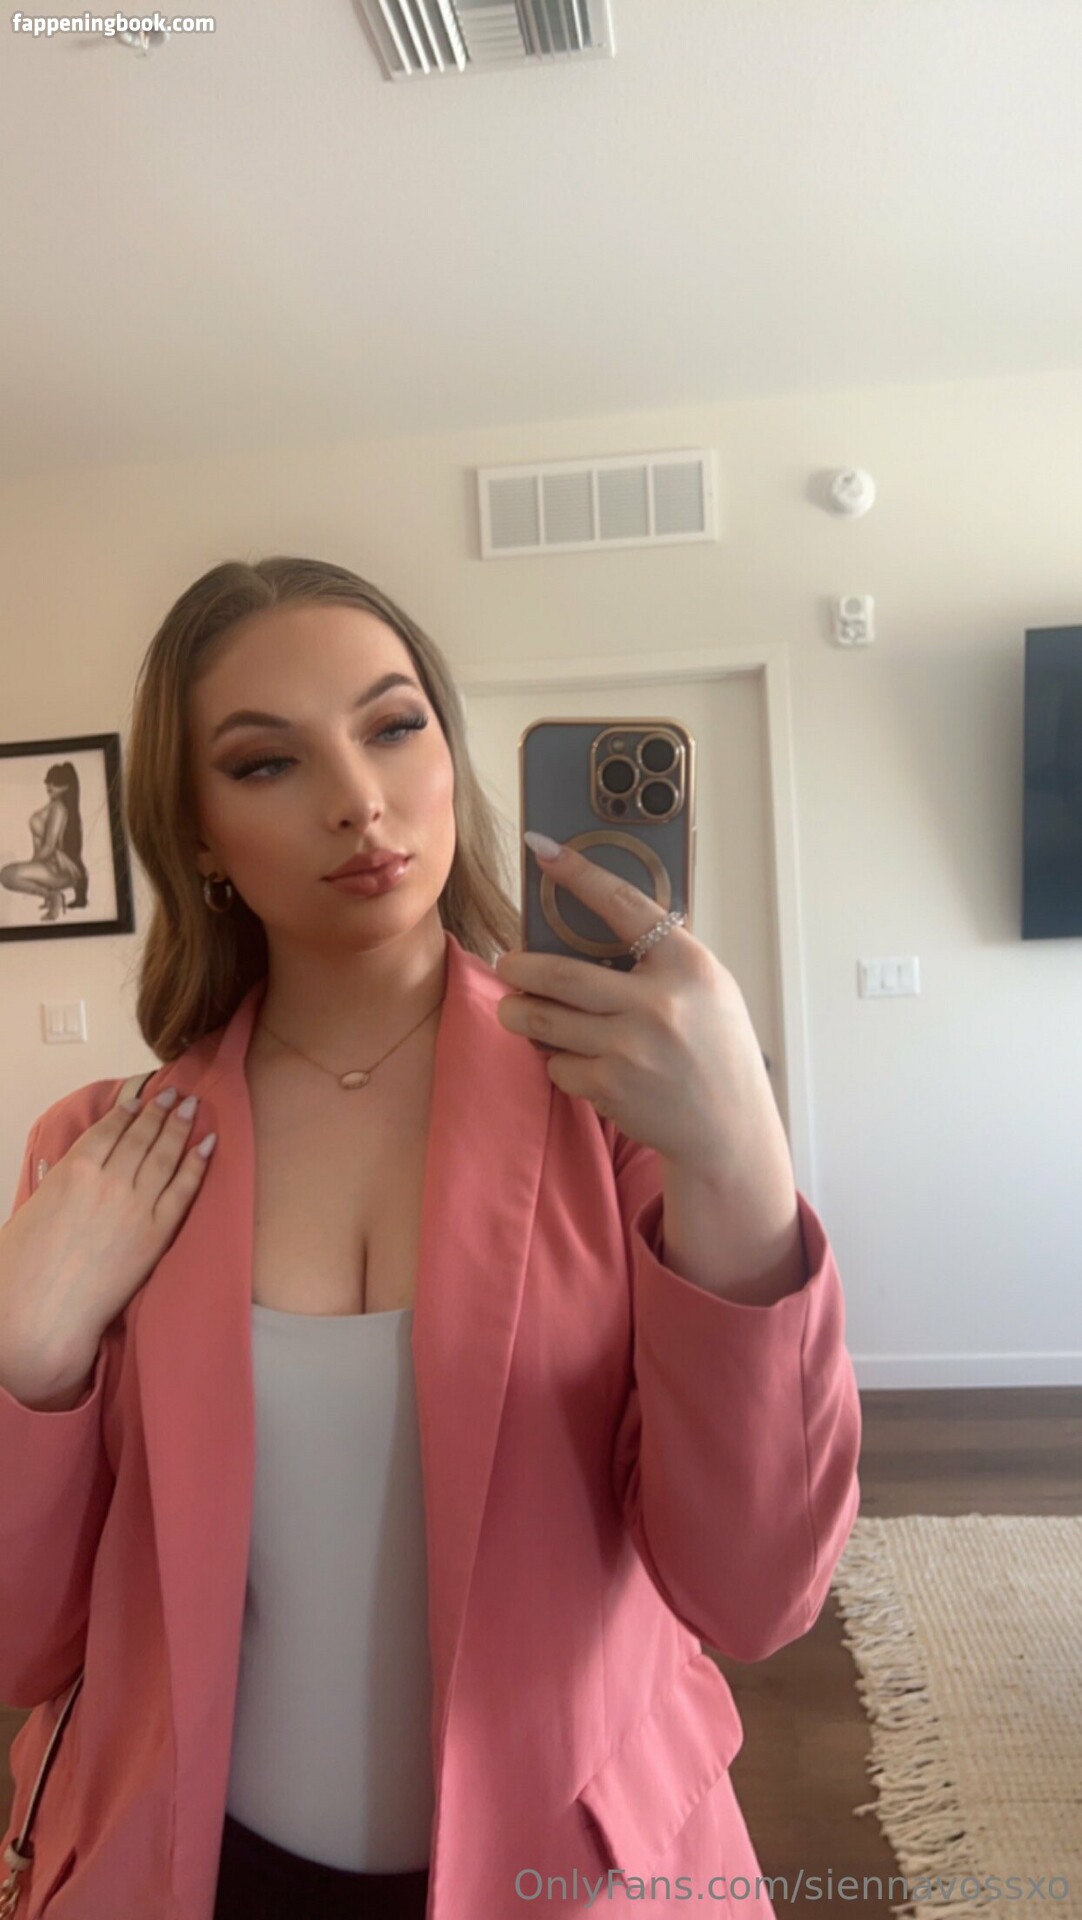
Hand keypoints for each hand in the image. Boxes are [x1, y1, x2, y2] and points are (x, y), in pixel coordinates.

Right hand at [0, 1087, 216, 1403]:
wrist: (44, 1311)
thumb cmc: (24, 1266)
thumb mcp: (35, 1208)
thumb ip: (62, 1183)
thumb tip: (80, 1173)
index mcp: (73, 1170)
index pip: (109, 1129)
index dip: (128, 1110)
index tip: (141, 1097)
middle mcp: (109, 1180)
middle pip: (141, 1136)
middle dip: (160, 1111)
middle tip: (175, 1093)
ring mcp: (137, 1205)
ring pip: (164, 1155)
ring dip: (180, 1127)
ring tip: (192, 1107)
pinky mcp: (157, 1233)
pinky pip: (183, 1190)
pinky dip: (197, 1163)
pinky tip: (209, 1144)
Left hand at [495, 837, 773, 1177]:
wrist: (730, 1130)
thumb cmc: (717, 1052)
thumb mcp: (708, 989)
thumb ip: (660, 960)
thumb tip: (589, 929)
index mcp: (688, 966)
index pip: (623, 905)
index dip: (579, 874)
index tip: (544, 850)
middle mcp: (658, 1003)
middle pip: (559, 973)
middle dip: (518, 968)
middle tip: (506, 964)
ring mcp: (631, 1048)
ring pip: (545, 1021)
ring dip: (519, 1013)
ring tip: (516, 1010)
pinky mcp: (611, 1086)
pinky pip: (558, 1064)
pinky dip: (557, 1060)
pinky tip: (575, 1061)